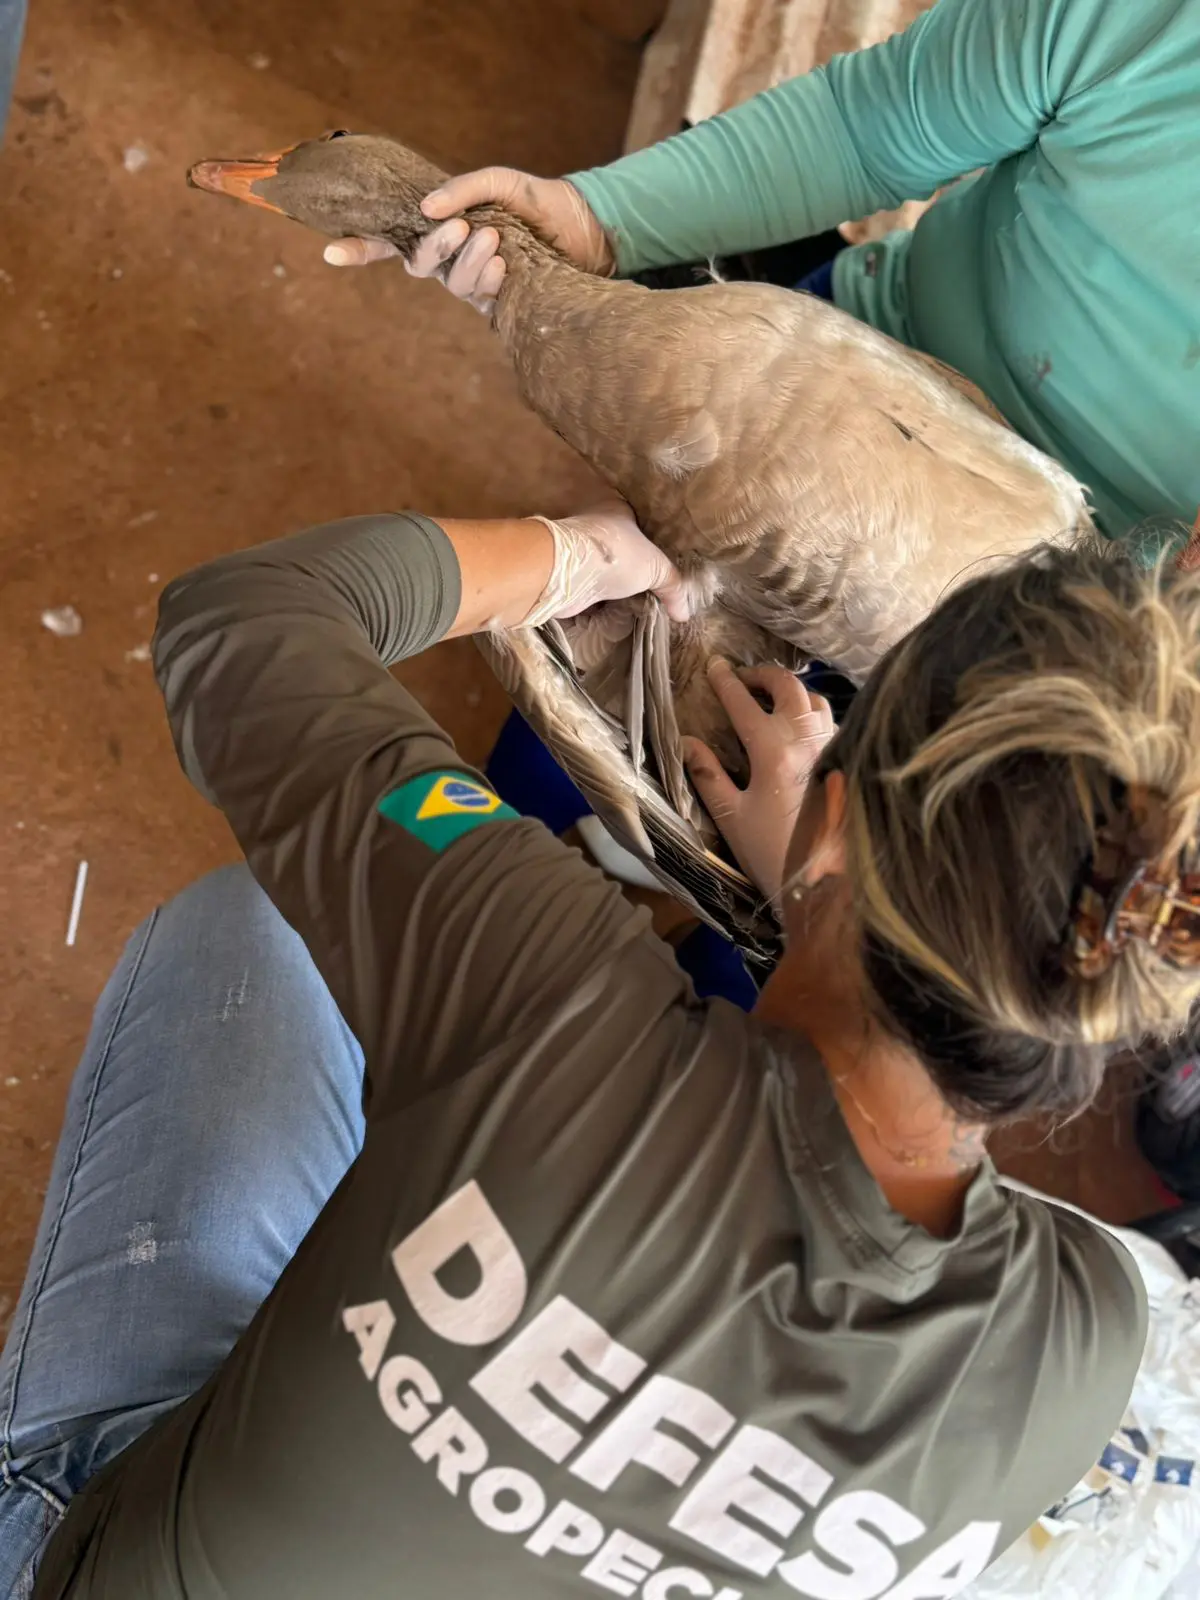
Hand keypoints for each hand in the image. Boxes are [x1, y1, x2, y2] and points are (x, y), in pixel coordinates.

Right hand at [323, 168, 612, 313]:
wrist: (586, 231)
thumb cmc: (539, 203)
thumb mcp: (501, 181)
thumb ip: (464, 187)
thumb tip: (427, 208)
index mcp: (441, 228)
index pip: (391, 240)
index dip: (359, 247)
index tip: (328, 249)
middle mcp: (451, 260)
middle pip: (419, 264)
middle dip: (435, 248)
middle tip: (461, 228)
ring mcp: (472, 284)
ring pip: (450, 282)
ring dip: (467, 262)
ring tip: (494, 240)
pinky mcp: (497, 303)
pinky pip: (478, 298)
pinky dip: (487, 280)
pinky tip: (504, 267)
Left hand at [521, 502, 689, 627]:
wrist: (566, 572)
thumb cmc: (615, 555)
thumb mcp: (655, 567)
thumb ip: (673, 586)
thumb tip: (685, 614)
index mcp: (617, 509)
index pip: (637, 520)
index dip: (649, 538)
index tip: (660, 558)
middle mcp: (595, 526)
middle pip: (619, 547)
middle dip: (630, 566)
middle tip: (650, 586)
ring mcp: (579, 552)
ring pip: (603, 569)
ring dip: (612, 586)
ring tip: (635, 604)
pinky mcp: (568, 576)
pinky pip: (589, 590)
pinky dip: (597, 602)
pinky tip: (612, 614)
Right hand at [683, 661, 833, 903]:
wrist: (826, 882)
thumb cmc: (773, 852)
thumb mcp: (731, 817)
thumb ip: (707, 774)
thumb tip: (686, 741)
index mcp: (772, 750)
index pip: (743, 702)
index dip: (725, 681)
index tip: (714, 665)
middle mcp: (807, 739)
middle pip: (788, 685)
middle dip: (762, 675)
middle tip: (743, 679)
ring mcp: (833, 747)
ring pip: (816, 699)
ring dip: (792, 691)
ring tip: (773, 700)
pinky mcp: (847, 761)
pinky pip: (832, 722)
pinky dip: (813, 714)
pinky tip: (801, 730)